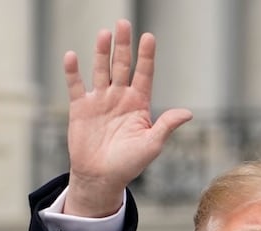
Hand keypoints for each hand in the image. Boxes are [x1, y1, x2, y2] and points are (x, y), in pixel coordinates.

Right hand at [63, 19, 192, 216]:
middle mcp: (120, 97)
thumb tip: (187, 113)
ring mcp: (100, 100)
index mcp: (139, 104)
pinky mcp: (80, 108)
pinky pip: (76, 86)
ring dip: (101, 52)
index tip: (149, 37)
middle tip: (124, 23)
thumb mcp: (152, 145)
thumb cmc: (129, 163)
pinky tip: (72, 56)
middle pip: (122, 66)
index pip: (144, 74)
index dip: (146, 56)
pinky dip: (73, 72)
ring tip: (104, 34)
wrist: (101, 177)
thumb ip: (166, 126)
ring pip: (101, 70)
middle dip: (123, 45)